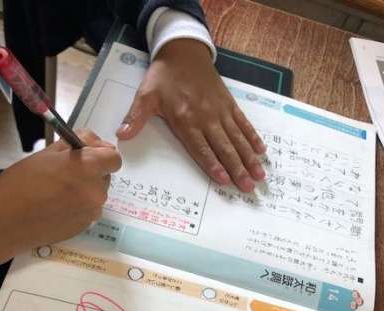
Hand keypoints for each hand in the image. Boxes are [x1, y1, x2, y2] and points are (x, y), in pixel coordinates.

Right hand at [0, 130, 121, 267]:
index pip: (114, 158)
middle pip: (105, 176)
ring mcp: (92, 212)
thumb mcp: (48, 152)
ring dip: (85, 189)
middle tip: (65, 172)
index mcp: (88, 168)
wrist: (6, 220)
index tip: (88, 154)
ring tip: (58, 191)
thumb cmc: (22, 182)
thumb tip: (96, 143)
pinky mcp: (86, 227)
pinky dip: (79, 205)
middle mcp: (96, 191)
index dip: (103, 154)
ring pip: (96, 194)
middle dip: (91, 171)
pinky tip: (57, 206)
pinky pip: (89, 210)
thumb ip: (78, 143)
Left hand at [116, 39, 265, 191]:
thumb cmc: (163, 77)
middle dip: (237, 168)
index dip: (213, 164)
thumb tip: (121, 136)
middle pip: (224, 147)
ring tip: (259, 175)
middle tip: (248, 186)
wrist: (183, 50)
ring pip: (237, 138)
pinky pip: (243, 123)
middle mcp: (207, 118)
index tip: (225, 180)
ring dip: (249, 157)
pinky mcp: (229, 104)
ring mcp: (220, 111)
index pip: (201, 148)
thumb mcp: (145, 96)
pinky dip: (252, 137)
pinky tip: (261, 151)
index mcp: (186, 120)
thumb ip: (136, 117)